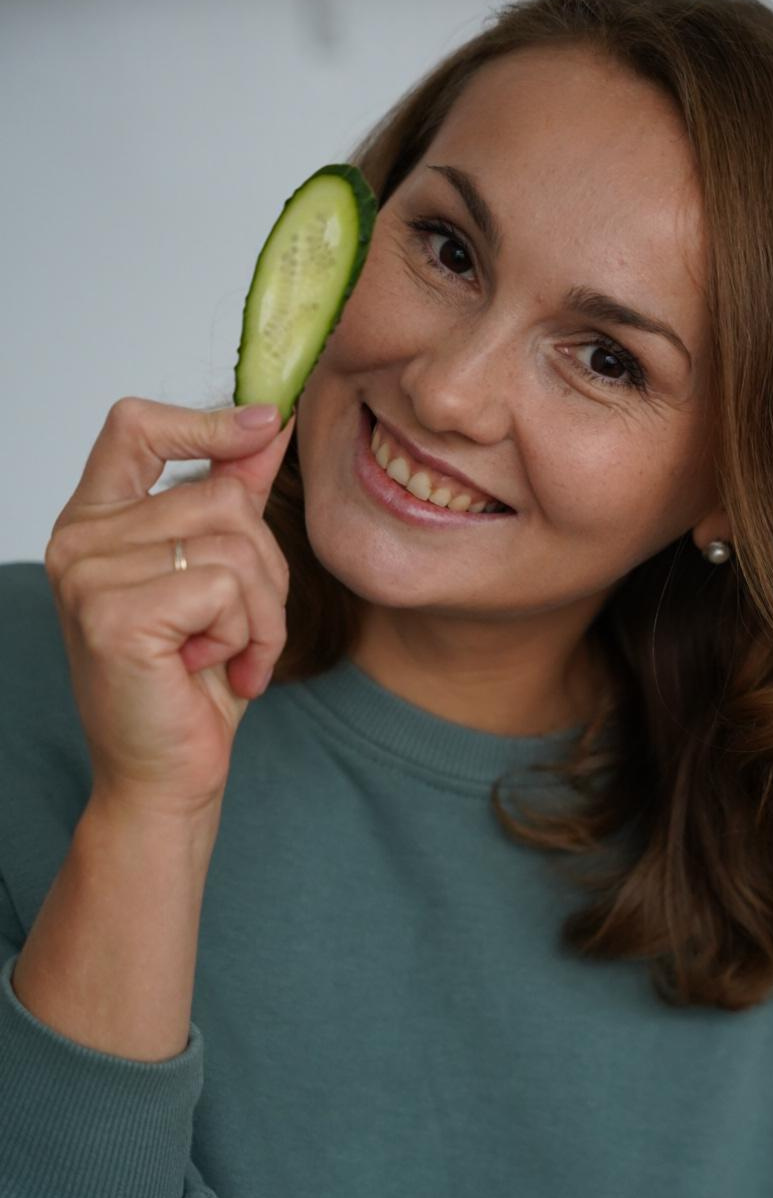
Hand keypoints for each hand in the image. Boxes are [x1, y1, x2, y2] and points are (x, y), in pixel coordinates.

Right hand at [44, 397, 295, 818]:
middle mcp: (79, 541)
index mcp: (95, 522)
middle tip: (250, 630)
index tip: (265, 426)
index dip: (204, 419)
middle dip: (268, 569)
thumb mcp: (220, 578)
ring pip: (235, 543)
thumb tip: (268, 422)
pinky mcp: (114, 613)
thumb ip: (233, 497)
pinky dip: (246, 635)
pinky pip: (226, 588)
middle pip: (222, 497)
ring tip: (234, 656)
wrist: (167, 777)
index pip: (134, 426)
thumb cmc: (190, 686)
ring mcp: (88, 575)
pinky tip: (214, 669)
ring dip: (263, 611)